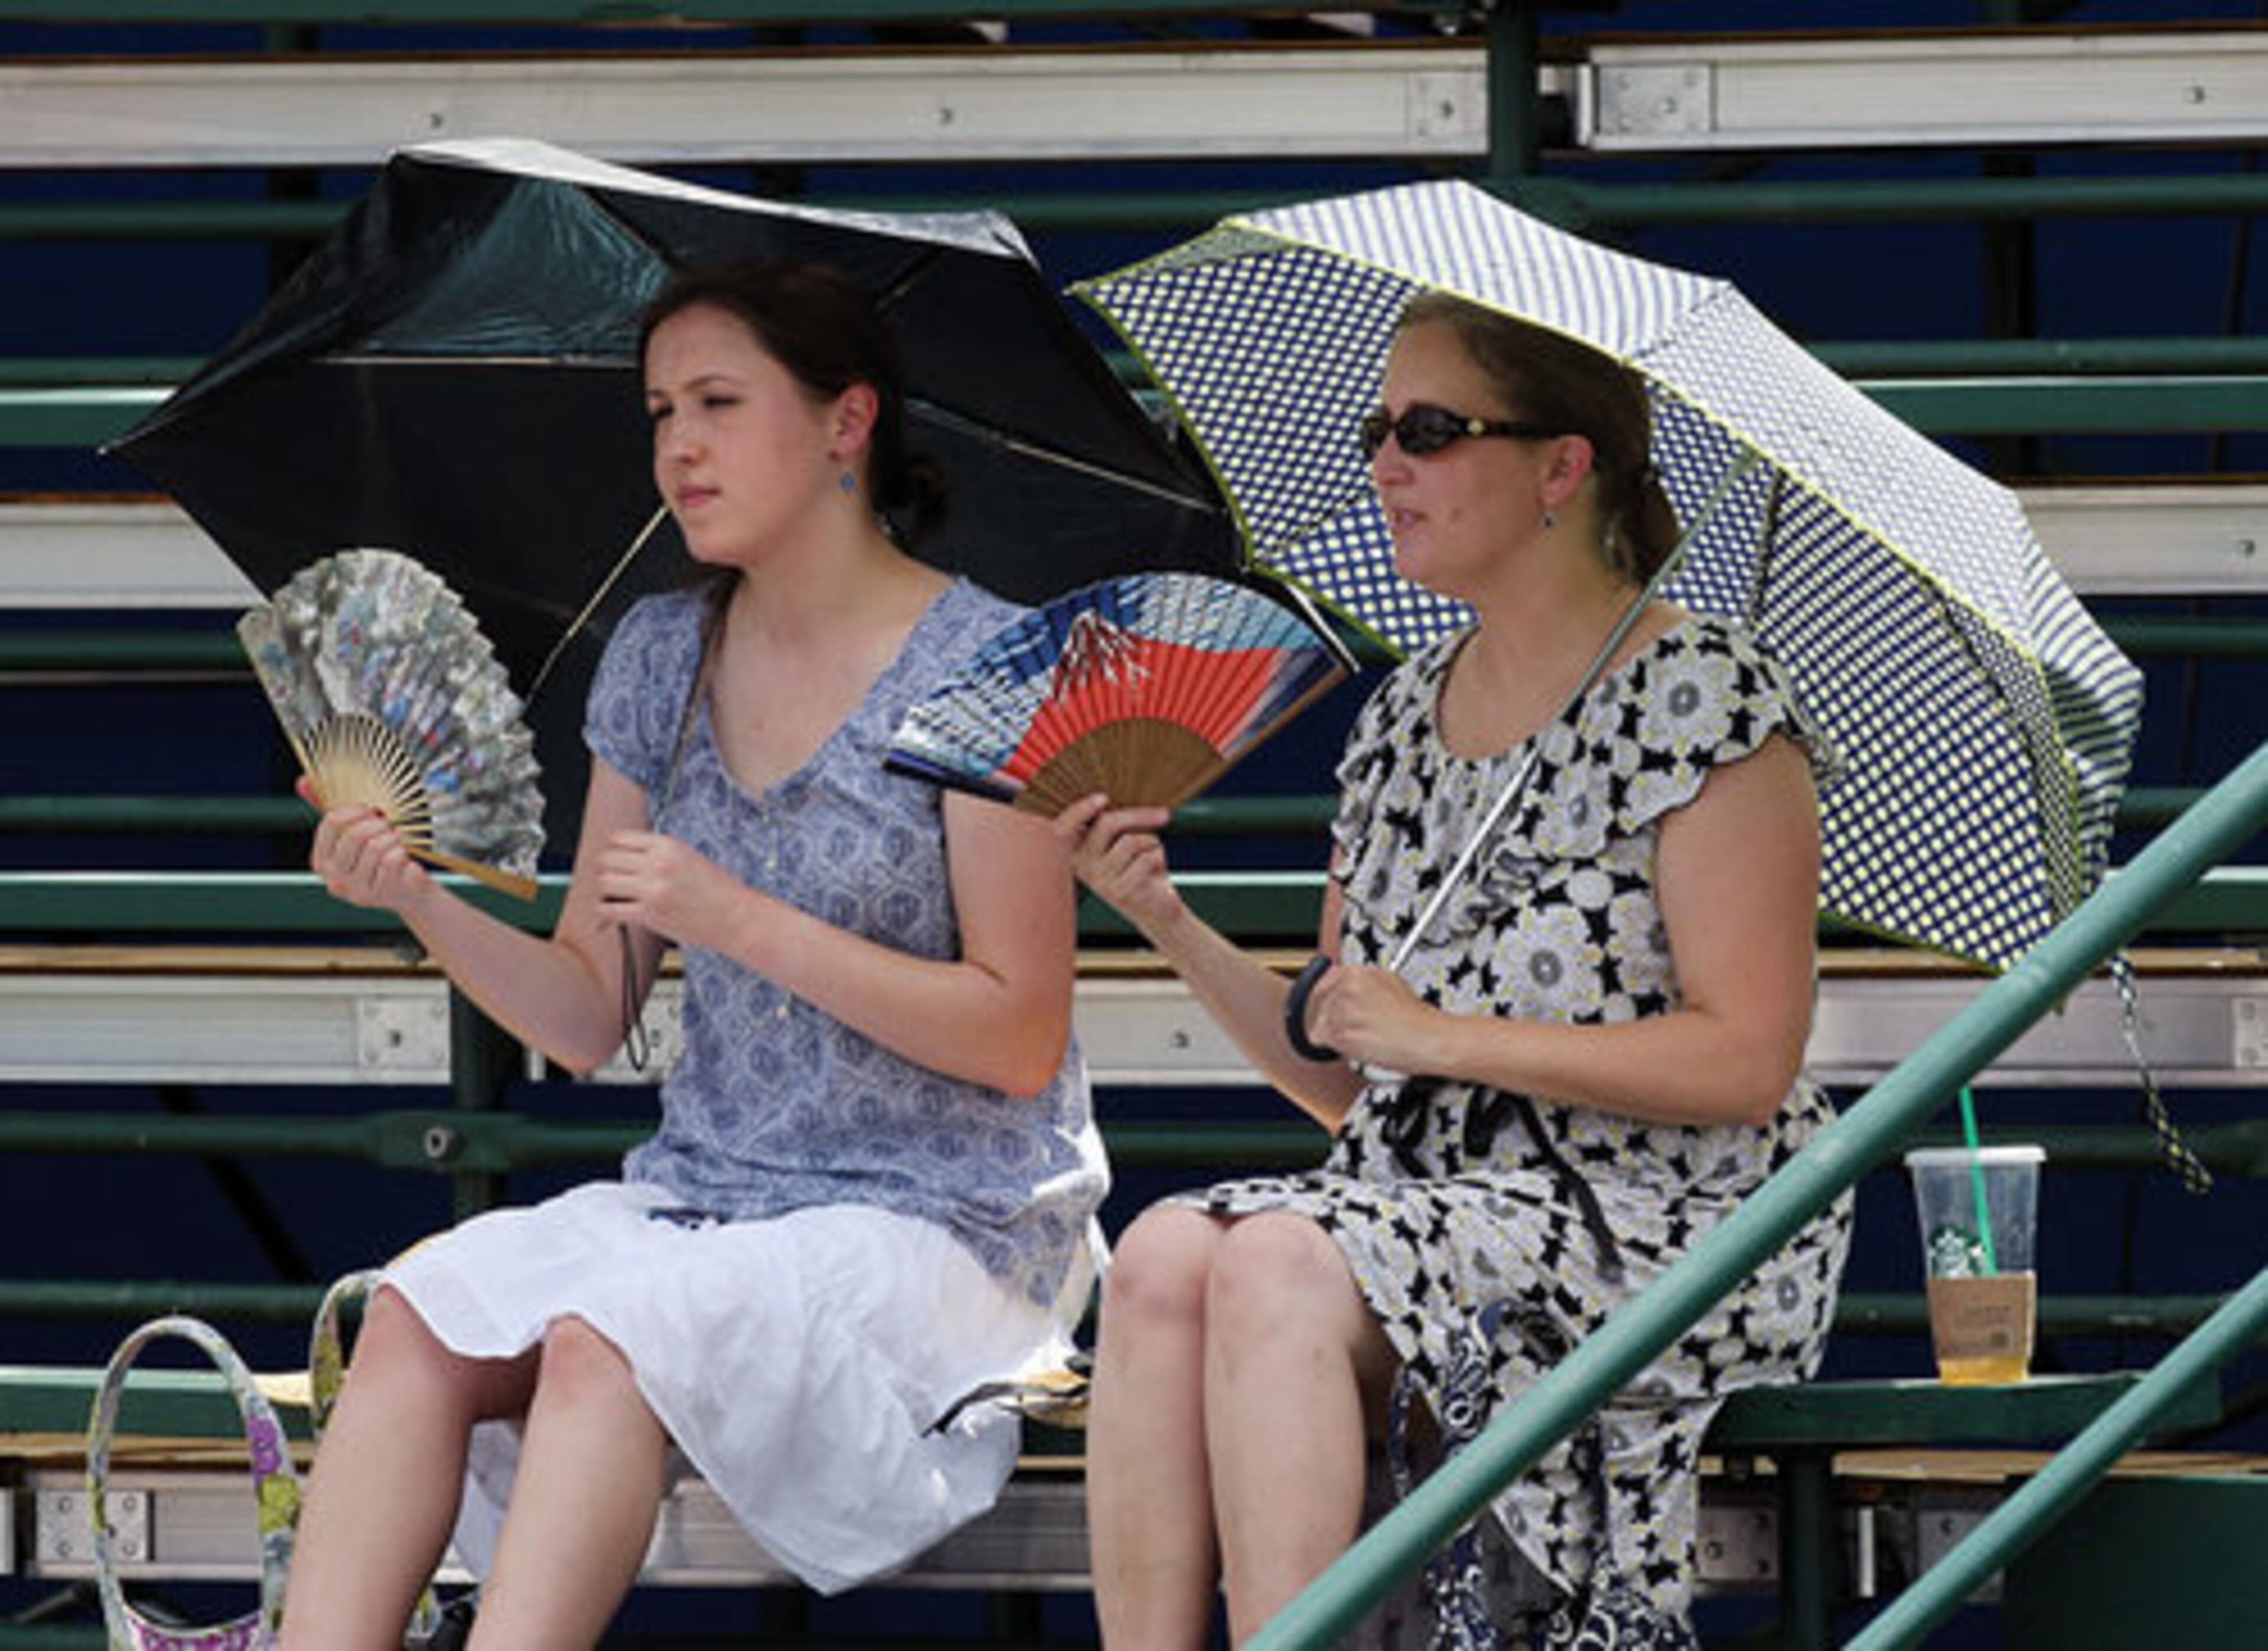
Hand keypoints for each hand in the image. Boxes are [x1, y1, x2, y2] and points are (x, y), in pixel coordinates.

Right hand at [301, 776, 430, 912]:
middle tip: (388, 826)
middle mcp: (334, 879)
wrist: (410, 892)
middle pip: (354, 834)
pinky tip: (403, 855)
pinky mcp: (379, 896)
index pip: (332, 823)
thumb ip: (328, 809)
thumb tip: (304, 781)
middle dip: (377, 824)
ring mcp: (355, 891)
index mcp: (321, 861)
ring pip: (375, 847)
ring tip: (396, 841)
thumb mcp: (354, 834)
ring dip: (392, 838)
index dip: (356, 810)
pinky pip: (391, 860)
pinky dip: (401, 852)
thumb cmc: (381, 859)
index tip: (370, 810)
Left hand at [595, 830, 735, 949]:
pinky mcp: (649, 914)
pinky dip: (605, 911)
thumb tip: (629, 858)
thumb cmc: (720, 891)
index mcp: (668, 845)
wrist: (737, 918)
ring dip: (604, 889)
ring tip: (614, 895)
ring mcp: (652, 889)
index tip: (614, 859)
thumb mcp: (691, 858)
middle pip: (607, 859)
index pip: (619, 838)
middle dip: (606, 869)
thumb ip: (660, 854)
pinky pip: (609, 908)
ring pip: (604, 881)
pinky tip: (613, 911)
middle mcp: (658, 863)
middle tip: (612, 879)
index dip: (613, 850)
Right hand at [1051, 794, 1183, 937]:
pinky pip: (1145, 859)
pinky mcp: (1120, 891)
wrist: (1156, 909)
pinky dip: (1159, 858)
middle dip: (1139, 816)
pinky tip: (1157, 871)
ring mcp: (1100, 880)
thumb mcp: (1122, 845)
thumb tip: (1114, 801)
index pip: (1064, 828)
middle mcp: (1083, 866)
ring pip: (1131, 841)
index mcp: (1077, 851)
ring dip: (1151, 843)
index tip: (1102, 798)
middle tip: (1164, 816)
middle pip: (1107, 824)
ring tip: (1152, 856)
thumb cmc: (1140, 870)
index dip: (1079, 811)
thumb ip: (1112, 826)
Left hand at [1301, 961, 1440, 1073]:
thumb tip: (1343, 984)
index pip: (1322, 982)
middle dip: (1332, 1018)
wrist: (1429, 1039)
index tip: (1330, 1008)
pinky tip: (1360, 1045)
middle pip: (1319, 1005)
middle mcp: (1346, 987)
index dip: (1327, 1000)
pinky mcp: (1342, 1034)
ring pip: (1319, 1025)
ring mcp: (1342, 1011)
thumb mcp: (1390, 982)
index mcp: (1357, 972)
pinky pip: (1323, 1042)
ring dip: (1335, 1034)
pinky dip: (1337, 1047)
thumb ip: (1361, 981)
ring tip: (1364, 1036)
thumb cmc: (1417, 1017)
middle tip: (1355, 1027)